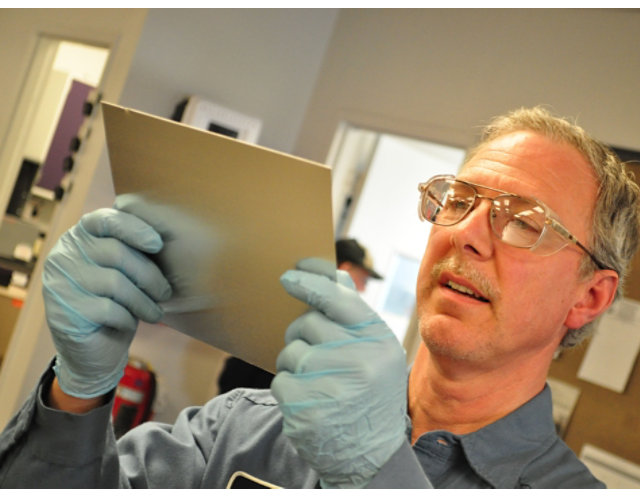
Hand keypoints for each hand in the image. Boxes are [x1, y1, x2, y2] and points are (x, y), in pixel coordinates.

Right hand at [42, 208, 171, 397]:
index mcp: (79, 237)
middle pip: (116, 253)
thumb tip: (166, 237)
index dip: (133, 228)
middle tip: (165, 292)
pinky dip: (128, 317)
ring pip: (115, 282)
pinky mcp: (65, 311)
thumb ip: (134, 251)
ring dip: (143, 300)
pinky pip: (108, 309)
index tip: (157, 244)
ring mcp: (60, 283)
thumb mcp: (126, 272)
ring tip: (155, 312)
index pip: (104, 220)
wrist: (94, 350)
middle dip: (149, 275)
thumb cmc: (117, 303)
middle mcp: (63, 255)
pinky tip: (131, 322)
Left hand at [271, 258, 407, 487]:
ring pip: (290, 352)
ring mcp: (333, 386)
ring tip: (318, 383)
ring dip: (295, 364)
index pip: (338, 299)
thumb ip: (354, 315)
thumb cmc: (370, 393)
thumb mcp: (377, 352)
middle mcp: (360, 360)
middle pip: (307, 323)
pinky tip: (310, 401)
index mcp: (379, 340)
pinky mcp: (307, 410)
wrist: (371, 455)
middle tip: (319, 356)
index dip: (310, 282)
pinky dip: (288, 389)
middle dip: (304, 335)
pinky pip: (280, 380)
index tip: (289, 276)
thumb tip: (333, 274)